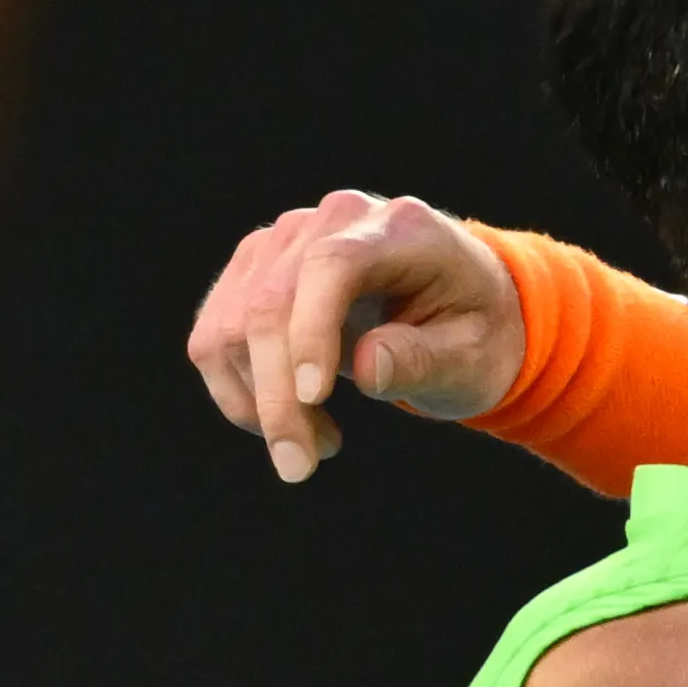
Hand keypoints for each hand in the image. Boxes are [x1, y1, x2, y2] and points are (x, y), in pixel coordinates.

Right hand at [183, 190, 525, 481]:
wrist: (456, 307)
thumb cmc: (473, 332)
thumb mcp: (473, 357)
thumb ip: (424, 360)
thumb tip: (366, 367)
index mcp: (397, 228)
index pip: (331, 266)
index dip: (313, 331)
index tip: (316, 400)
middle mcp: (331, 220)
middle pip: (271, 304)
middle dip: (278, 397)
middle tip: (301, 467)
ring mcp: (283, 242)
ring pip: (231, 326)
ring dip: (259, 404)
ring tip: (315, 447)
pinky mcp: (252, 272)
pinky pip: (214, 336)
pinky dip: (238, 393)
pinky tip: (287, 424)